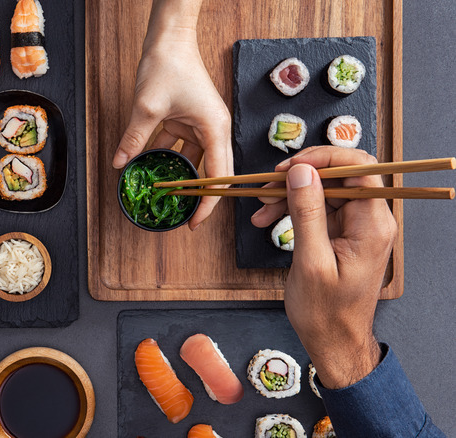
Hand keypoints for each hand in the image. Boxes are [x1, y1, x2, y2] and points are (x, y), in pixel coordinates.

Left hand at [112, 0, 232, 228]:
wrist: (169, 38)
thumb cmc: (168, 65)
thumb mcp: (147, 108)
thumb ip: (134, 140)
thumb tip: (121, 164)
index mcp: (215, 129)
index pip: (219, 177)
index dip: (208, 204)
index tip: (194, 222)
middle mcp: (214, 129)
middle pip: (211, 172)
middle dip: (197, 196)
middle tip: (182, 217)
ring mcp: (202, 124)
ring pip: (194, 160)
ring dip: (179, 177)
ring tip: (165, 197)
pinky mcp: (188, 119)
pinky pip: (180, 146)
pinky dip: (167, 157)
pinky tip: (151, 168)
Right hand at [251, 147, 396, 388]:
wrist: (334, 341)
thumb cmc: (326, 313)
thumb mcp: (310, 262)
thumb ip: (306, 213)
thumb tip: (301, 172)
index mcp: (372, 225)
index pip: (358, 168)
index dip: (324, 158)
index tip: (291, 165)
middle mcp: (370, 221)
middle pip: (338, 177)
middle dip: (299, 177)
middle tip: (267, 187)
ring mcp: (357, 226)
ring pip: (324, 191)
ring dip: (290, 195)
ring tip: (261, 209)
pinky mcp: (343, 233)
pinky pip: (318, 209)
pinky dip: (293, 210)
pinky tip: (270, 219)